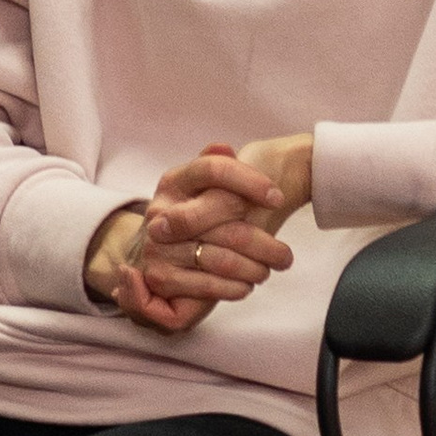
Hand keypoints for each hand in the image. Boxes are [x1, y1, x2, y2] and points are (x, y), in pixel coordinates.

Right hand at [112, 141, 305, 332]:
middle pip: (223, 222)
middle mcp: (160, 211)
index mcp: (174, 181)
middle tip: (286, 254)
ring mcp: (157, 245)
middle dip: (262, 241)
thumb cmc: (187, 217)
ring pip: (221, 258)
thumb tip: (224, 148)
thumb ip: (214, 168)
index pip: (213, 169)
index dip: (249, 181)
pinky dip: (234, 287)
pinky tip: (248, 285)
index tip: (278, 198)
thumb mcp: (197, 189)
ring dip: (255, 268)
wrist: (148, 253)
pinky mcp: (160, 276)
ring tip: (271, 270)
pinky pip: (207, 284)